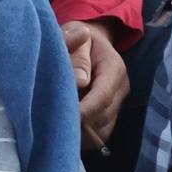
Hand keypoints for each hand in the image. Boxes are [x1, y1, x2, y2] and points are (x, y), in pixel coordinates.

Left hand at [60, 20, 129, 150]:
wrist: (89, 40)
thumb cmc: (78, 38)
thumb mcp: (76, 35)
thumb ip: (77, 54)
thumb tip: (80, 80)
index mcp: (114, 68)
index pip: (102, 97)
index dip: (84, 111)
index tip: (62, 118)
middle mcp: (120, 89)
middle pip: (102, 117)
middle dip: (79, 124)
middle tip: (52, 127)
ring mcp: (118, 104)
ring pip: (102, 130)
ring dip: (81, 133)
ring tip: (57, 130)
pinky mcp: (111, 114)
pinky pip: (100, 134)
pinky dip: (84, 137)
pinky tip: (65, 132)